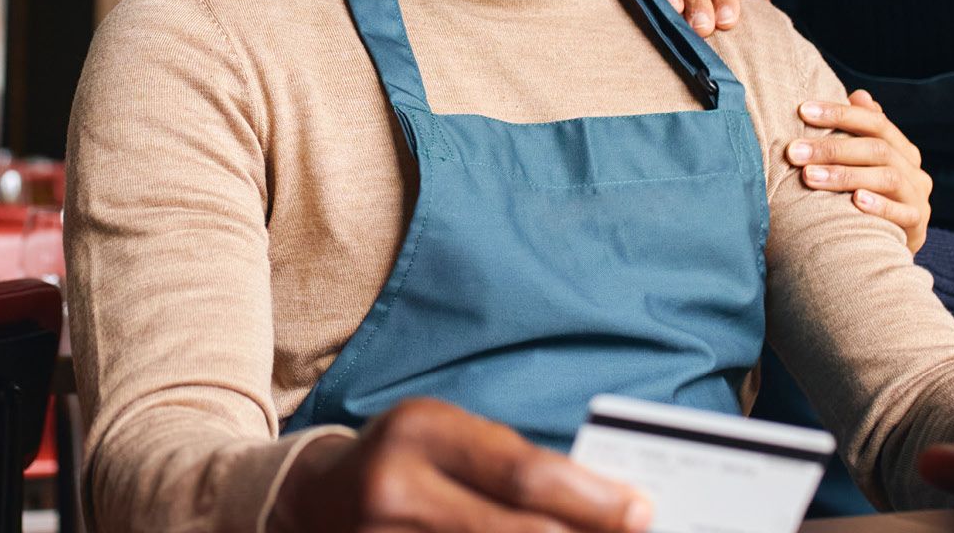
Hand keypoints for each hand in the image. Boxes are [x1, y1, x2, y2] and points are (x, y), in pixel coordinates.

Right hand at [270, 398, 651, 532]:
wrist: (311, 500)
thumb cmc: (404, 460)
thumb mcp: (450, 436)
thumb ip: (513, 466)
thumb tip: (603, 502)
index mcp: (422, 431)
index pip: (522, 473)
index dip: (591, 499)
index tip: (643, 511)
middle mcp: (397, 489)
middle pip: (515, 532)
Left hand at [789, 90, 932, 251]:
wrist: (888, 246)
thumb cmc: (868, 196)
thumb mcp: (865, 164)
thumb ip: (862, 131)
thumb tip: (860, 95)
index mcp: (902, 149)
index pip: (874, 122)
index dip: (839, 114)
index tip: (803, 110)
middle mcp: (914, 170)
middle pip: (876, 149)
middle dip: (832, 148)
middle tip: (794, 152)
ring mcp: (918, 198)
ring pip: (886, 178)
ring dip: (845, 175)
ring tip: (810, 177)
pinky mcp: (917, 227)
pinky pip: (902, 214)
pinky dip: (879, 206)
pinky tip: (855, 201)